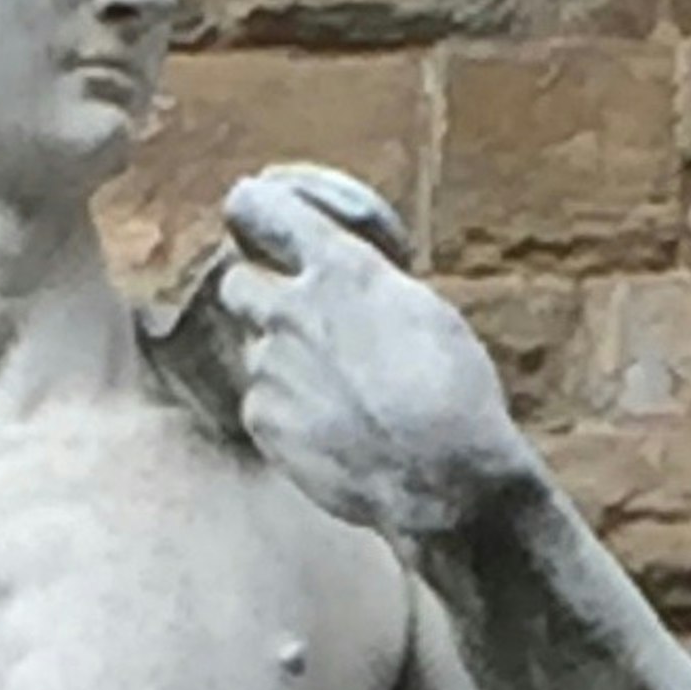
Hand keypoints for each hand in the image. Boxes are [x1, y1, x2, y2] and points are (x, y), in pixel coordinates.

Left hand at [216, 166, 535, 547]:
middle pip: (237, 282)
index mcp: (340, 269)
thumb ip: (368, 287)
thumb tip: (345, 283)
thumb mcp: (425, 312)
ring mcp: (271, 368)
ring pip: (254, 350)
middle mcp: (293, 310)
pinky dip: (286, 414)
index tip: (256, 222)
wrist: (444, 480)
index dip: (254, 213)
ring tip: (336, 395)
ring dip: (282, 363)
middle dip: (260, 296)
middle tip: (296, 321)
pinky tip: (330, 431)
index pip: (259, 208)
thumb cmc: (453, 394)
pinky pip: (260, 405)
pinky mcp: (263, 421)